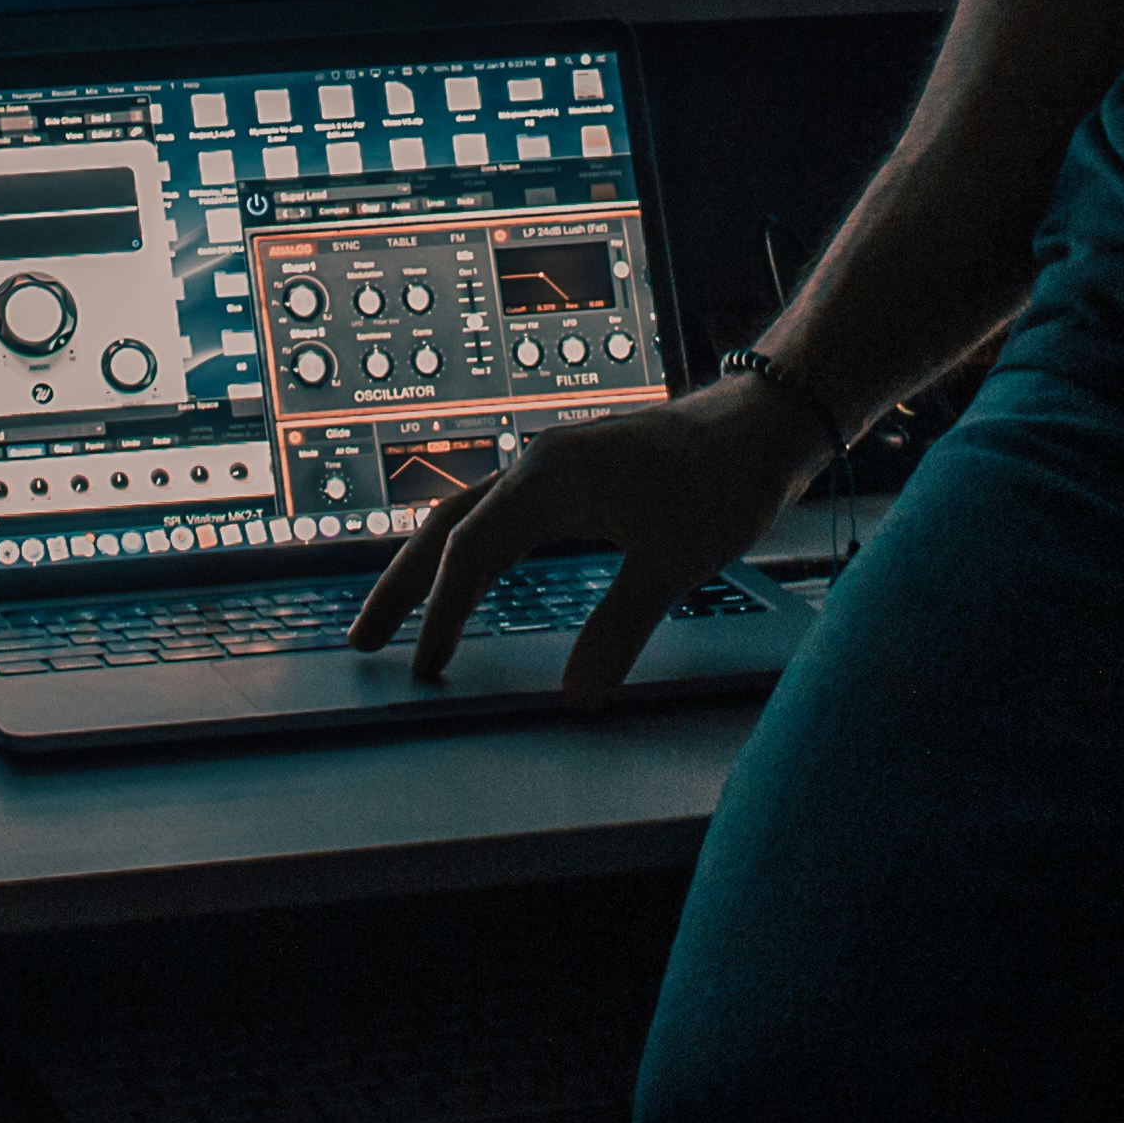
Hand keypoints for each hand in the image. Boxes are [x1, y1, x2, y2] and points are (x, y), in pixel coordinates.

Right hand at [345, 374, 820, 701]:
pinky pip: (501, 514)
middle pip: (446, 525)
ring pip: (470, 516)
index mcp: (547, 478)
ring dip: (432, 565)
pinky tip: (475, 578)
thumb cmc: (722, 483)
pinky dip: (473, 550)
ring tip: (399, 613)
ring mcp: (555, 466)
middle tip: (362, 639)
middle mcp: (538, 465)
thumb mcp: (672, 564)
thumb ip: (618, 629)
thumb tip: (575, 698)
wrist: (762, 424)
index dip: (441, 614)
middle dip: (401, 584)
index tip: (425, 669)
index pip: (469, 552)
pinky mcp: (575, 475)